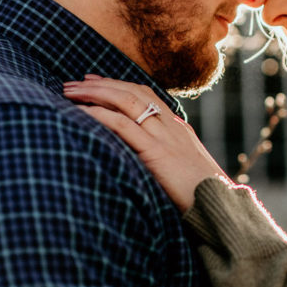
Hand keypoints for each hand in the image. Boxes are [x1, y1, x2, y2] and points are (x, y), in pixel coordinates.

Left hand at [63, 75, 227, 210]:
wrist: (217, 205)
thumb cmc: (200, 195)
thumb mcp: (182, 170)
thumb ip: (165, 158)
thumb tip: (143, 161)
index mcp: (177, 128)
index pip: (144, 94)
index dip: (117, 84)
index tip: (94, 81)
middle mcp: (170, 125)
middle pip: (131, 92)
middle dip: (100, 85)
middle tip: (73, 83)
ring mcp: (164, 136)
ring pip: (125, 102)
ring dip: (94, 94)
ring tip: (69, 92)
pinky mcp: (155, 151)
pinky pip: (123, 125)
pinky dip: (100, 115)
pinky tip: (81, 112)